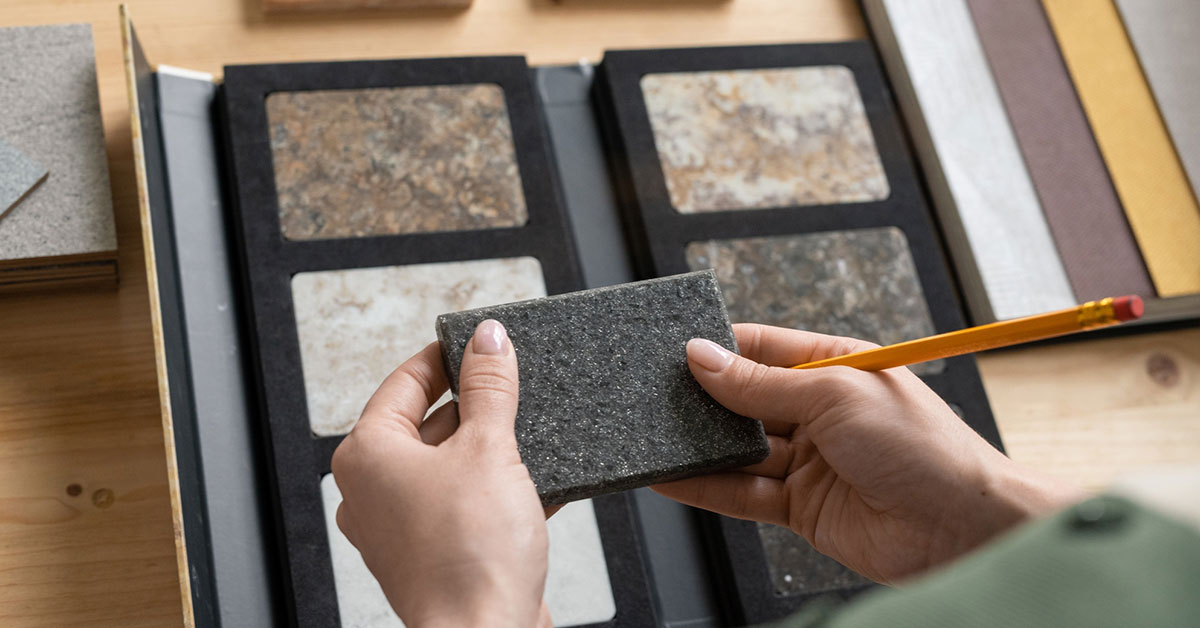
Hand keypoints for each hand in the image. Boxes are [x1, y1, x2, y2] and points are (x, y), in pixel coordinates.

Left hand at [331, 320, 551, 627]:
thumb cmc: (470, 557)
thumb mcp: (490, 449)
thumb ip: (490, 387)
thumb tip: (489, 339)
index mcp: (367, 455)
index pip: (405, 382)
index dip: (446, 356)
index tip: (480, 343)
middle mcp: (373, 491)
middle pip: (426, 423)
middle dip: (476, 405)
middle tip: (514, 384)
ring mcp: (400, 528)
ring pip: (449, 466)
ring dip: (491, 449)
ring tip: (532, 432)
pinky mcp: (433, 555)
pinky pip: (463, 504)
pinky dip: (496, 488)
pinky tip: (540, 482)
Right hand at [654, 323, 1082, 583]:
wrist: (960, 526)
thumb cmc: (921, 446)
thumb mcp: (833, 394)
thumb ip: (760, 383)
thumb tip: (703, 357)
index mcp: (833, 365)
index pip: (761, 348)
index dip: (718, 348)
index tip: (672, 350)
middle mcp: (819, 411)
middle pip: (743, 400)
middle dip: (701, 399)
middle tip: (651, 395)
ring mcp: (809, 460)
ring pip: (738, 449)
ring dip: (698, 446)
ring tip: (652, 437)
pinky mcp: (800, 506)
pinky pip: (742, 493)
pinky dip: (706, 487)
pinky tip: (672, 478)